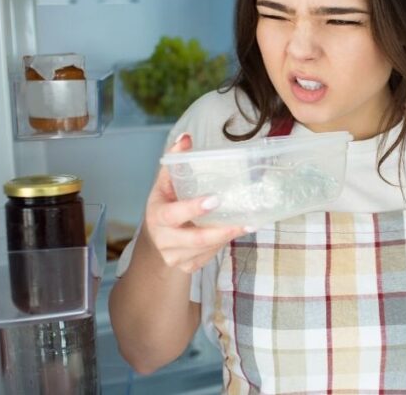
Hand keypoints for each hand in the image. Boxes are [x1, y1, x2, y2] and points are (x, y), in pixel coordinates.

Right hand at [142, 133, 248, 272]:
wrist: (156, 241)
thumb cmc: (165, 205)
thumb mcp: (165, 184)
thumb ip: (175, 161)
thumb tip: (187, 138)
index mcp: (158, 216)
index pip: (174, 214)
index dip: (193, 208)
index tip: (215, 199)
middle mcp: (164, 240)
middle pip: (196, 239)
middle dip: (221, 231)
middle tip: (245, 221)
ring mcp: (175, 257)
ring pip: (206, 249)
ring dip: (228, 237)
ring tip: (249, 224)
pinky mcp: (188, 267)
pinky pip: (210, 257)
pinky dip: (223, 245)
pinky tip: (236, 232)